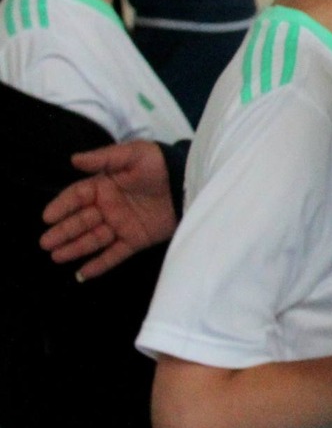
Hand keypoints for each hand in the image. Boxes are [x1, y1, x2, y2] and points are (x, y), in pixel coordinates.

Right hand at [41, 141, 178, 279]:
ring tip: (56, 257)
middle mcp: (108, 207)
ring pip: (94, 239)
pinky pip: (115, 254)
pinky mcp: (136, 239)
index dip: (62, 206)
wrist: (189, 182)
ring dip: (75, 248)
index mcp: (103, 186)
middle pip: (81, 221)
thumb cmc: (159, 163)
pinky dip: (100, 264)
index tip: (48, 217)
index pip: (76, 197)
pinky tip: (82, 273)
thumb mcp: (133, 154)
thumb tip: (74, 159)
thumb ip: (104, 157)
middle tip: (46, 243)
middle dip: (63, 232)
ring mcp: (121, 224)